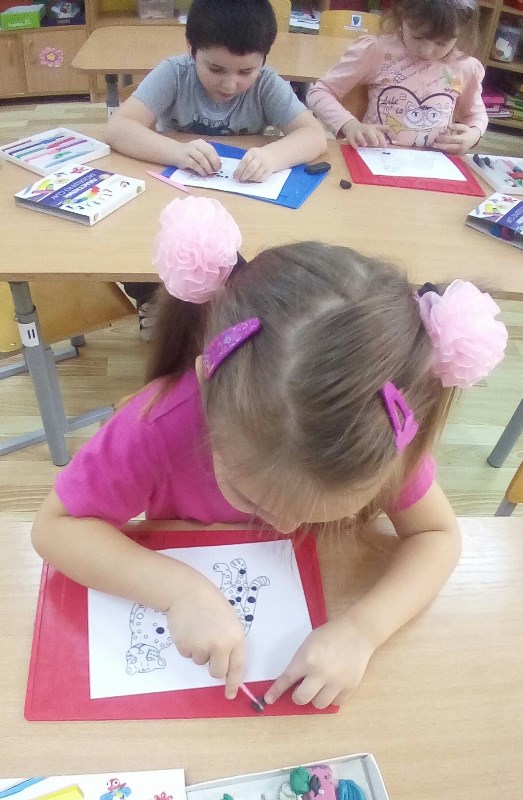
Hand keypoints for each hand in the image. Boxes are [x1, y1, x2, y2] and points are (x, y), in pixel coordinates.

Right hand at [166, 570, 244, 697]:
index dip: (233, 684)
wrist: (187, 592)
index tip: (230, 695)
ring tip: (199, 629)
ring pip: (200, 662)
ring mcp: (201, 647)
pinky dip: (188, 646)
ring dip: (199, 651)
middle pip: (217, 672)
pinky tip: (189, 629)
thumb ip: (230, 643)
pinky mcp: (185, 646)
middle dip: (214, 666)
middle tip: (210, 648)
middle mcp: (220, 646)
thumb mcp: (230, 621)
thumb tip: (226, 666)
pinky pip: (188, 655)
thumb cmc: (211, 604)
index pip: (237, 668)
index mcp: (235, 638)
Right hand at [175, 139, 220, 175]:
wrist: (173, 151)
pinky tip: (203, 174)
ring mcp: (189, 151)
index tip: (219, 167)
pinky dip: (201, 170)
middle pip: (208, 153)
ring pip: (202, 159)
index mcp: (201, 143)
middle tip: (215, 171)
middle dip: (214, 163)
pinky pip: (195, 165)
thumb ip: (207, 156)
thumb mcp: (198, 152)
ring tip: (209, 173)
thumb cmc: (189, 154)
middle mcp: (196, 145)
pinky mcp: (184, 159)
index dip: (217, 159)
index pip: (211, 150)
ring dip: (207, 167)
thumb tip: (218, 165)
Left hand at [233, 147, 273, 181]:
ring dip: (249, 179)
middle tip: (240, 179)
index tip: (235, 176)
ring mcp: (265, 164)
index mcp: (253, 152)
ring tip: (247, 179)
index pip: (245, 161)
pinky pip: (261, 178)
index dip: (239, 170)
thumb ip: (243, 163)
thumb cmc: (258, 156)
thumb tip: (236, 174)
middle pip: (251, 168)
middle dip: (244, 176)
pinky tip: (253, 179)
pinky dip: (255, 180)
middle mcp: (260, 157)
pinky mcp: (269, 171)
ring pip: (256, 175)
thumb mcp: (250, 155)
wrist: (272, 154)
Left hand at [264, 613, 374, 708]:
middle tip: (302, 689)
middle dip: (298, 696)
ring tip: (320, 686)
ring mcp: (336, 682)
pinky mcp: (350, 687)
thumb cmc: (329, 635)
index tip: (268, 700)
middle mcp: (320, 673)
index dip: (276, 691)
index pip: (287, 680)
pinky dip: (332, 697)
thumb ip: (300, 662)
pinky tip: (333, 686)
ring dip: (316, 698)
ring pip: (319, 705)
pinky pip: (336, 703)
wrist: (357, 632)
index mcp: (307, 659)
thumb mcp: (309, 643)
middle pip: (301, 699)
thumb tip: (292, 683)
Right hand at [341, 119, 389, 147]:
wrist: (351, 126)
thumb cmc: (365, 130)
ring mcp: (357, 133)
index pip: (378, 133)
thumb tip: (390, 128)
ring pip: (359, 135)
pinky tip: (355, 147)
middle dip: (372, 137)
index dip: (381, 139)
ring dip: (362, 139)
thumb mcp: (374, 128)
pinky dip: (353, 143)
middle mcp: (364, 130)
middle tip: (376, 144)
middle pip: (369, 131)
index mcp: (371, 129)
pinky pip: (351, 139)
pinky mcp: (350, 136)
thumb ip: (382, 129)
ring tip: (364, 144)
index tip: (385, 146)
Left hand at [432, 124, 480, 154]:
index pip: (452, 139)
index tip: (437, 136)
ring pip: (448, 151)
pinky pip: (449, 153)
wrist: (474, 140)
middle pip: (448, 147)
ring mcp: (459, 152)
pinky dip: (443, 151)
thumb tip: (448, 126)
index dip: (444, 138)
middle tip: (432, 143)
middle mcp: (461, 147)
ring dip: (440, 149)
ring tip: (433, 146)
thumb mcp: (464, 127)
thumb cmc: (467, 132)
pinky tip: (437, 149)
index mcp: (463, 139)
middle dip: (440, 145)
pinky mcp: (457, 155)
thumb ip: (456, 127)